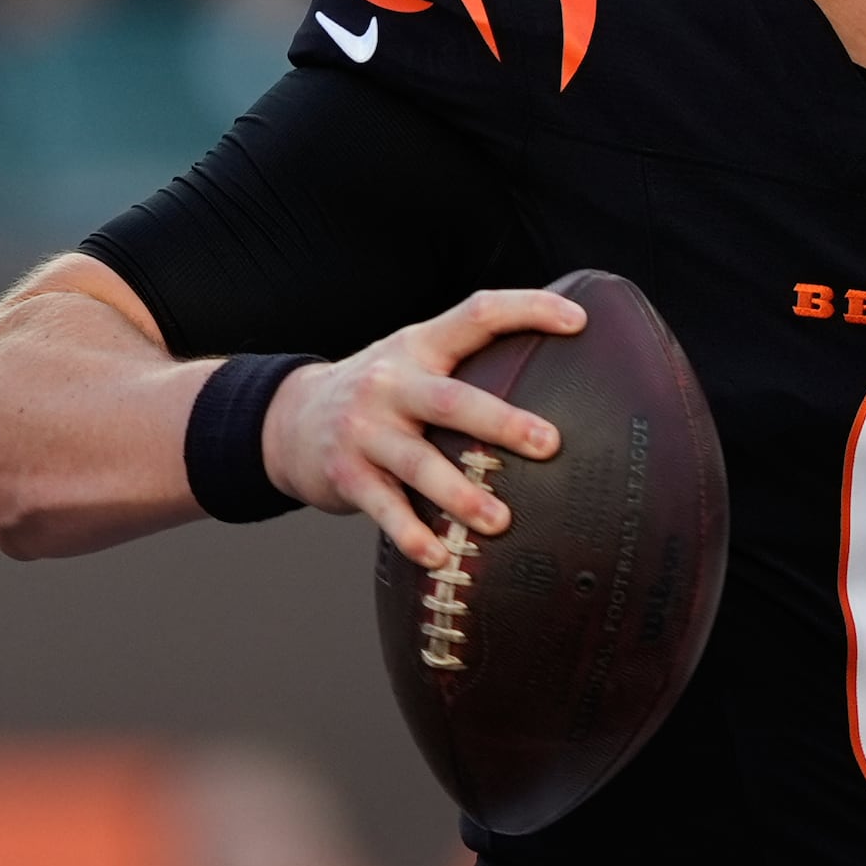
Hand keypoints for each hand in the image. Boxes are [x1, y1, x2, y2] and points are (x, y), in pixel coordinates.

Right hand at [261, 289, 578, 567]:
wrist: (287, 422)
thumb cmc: (380, 397)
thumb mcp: (415, 361)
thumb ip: (469, 364)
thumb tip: (561, 377)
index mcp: (420, 346)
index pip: (477, 314)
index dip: (527, 309)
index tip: (578, 322)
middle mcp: (390, 382)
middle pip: (452, 400)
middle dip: (502, 422)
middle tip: (550, 444)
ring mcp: (364, 429)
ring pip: (418, 462)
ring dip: (461, 494)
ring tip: (500, 521)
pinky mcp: (345, 473)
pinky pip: (384, 507)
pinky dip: (411, 534)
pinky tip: (438, 556)